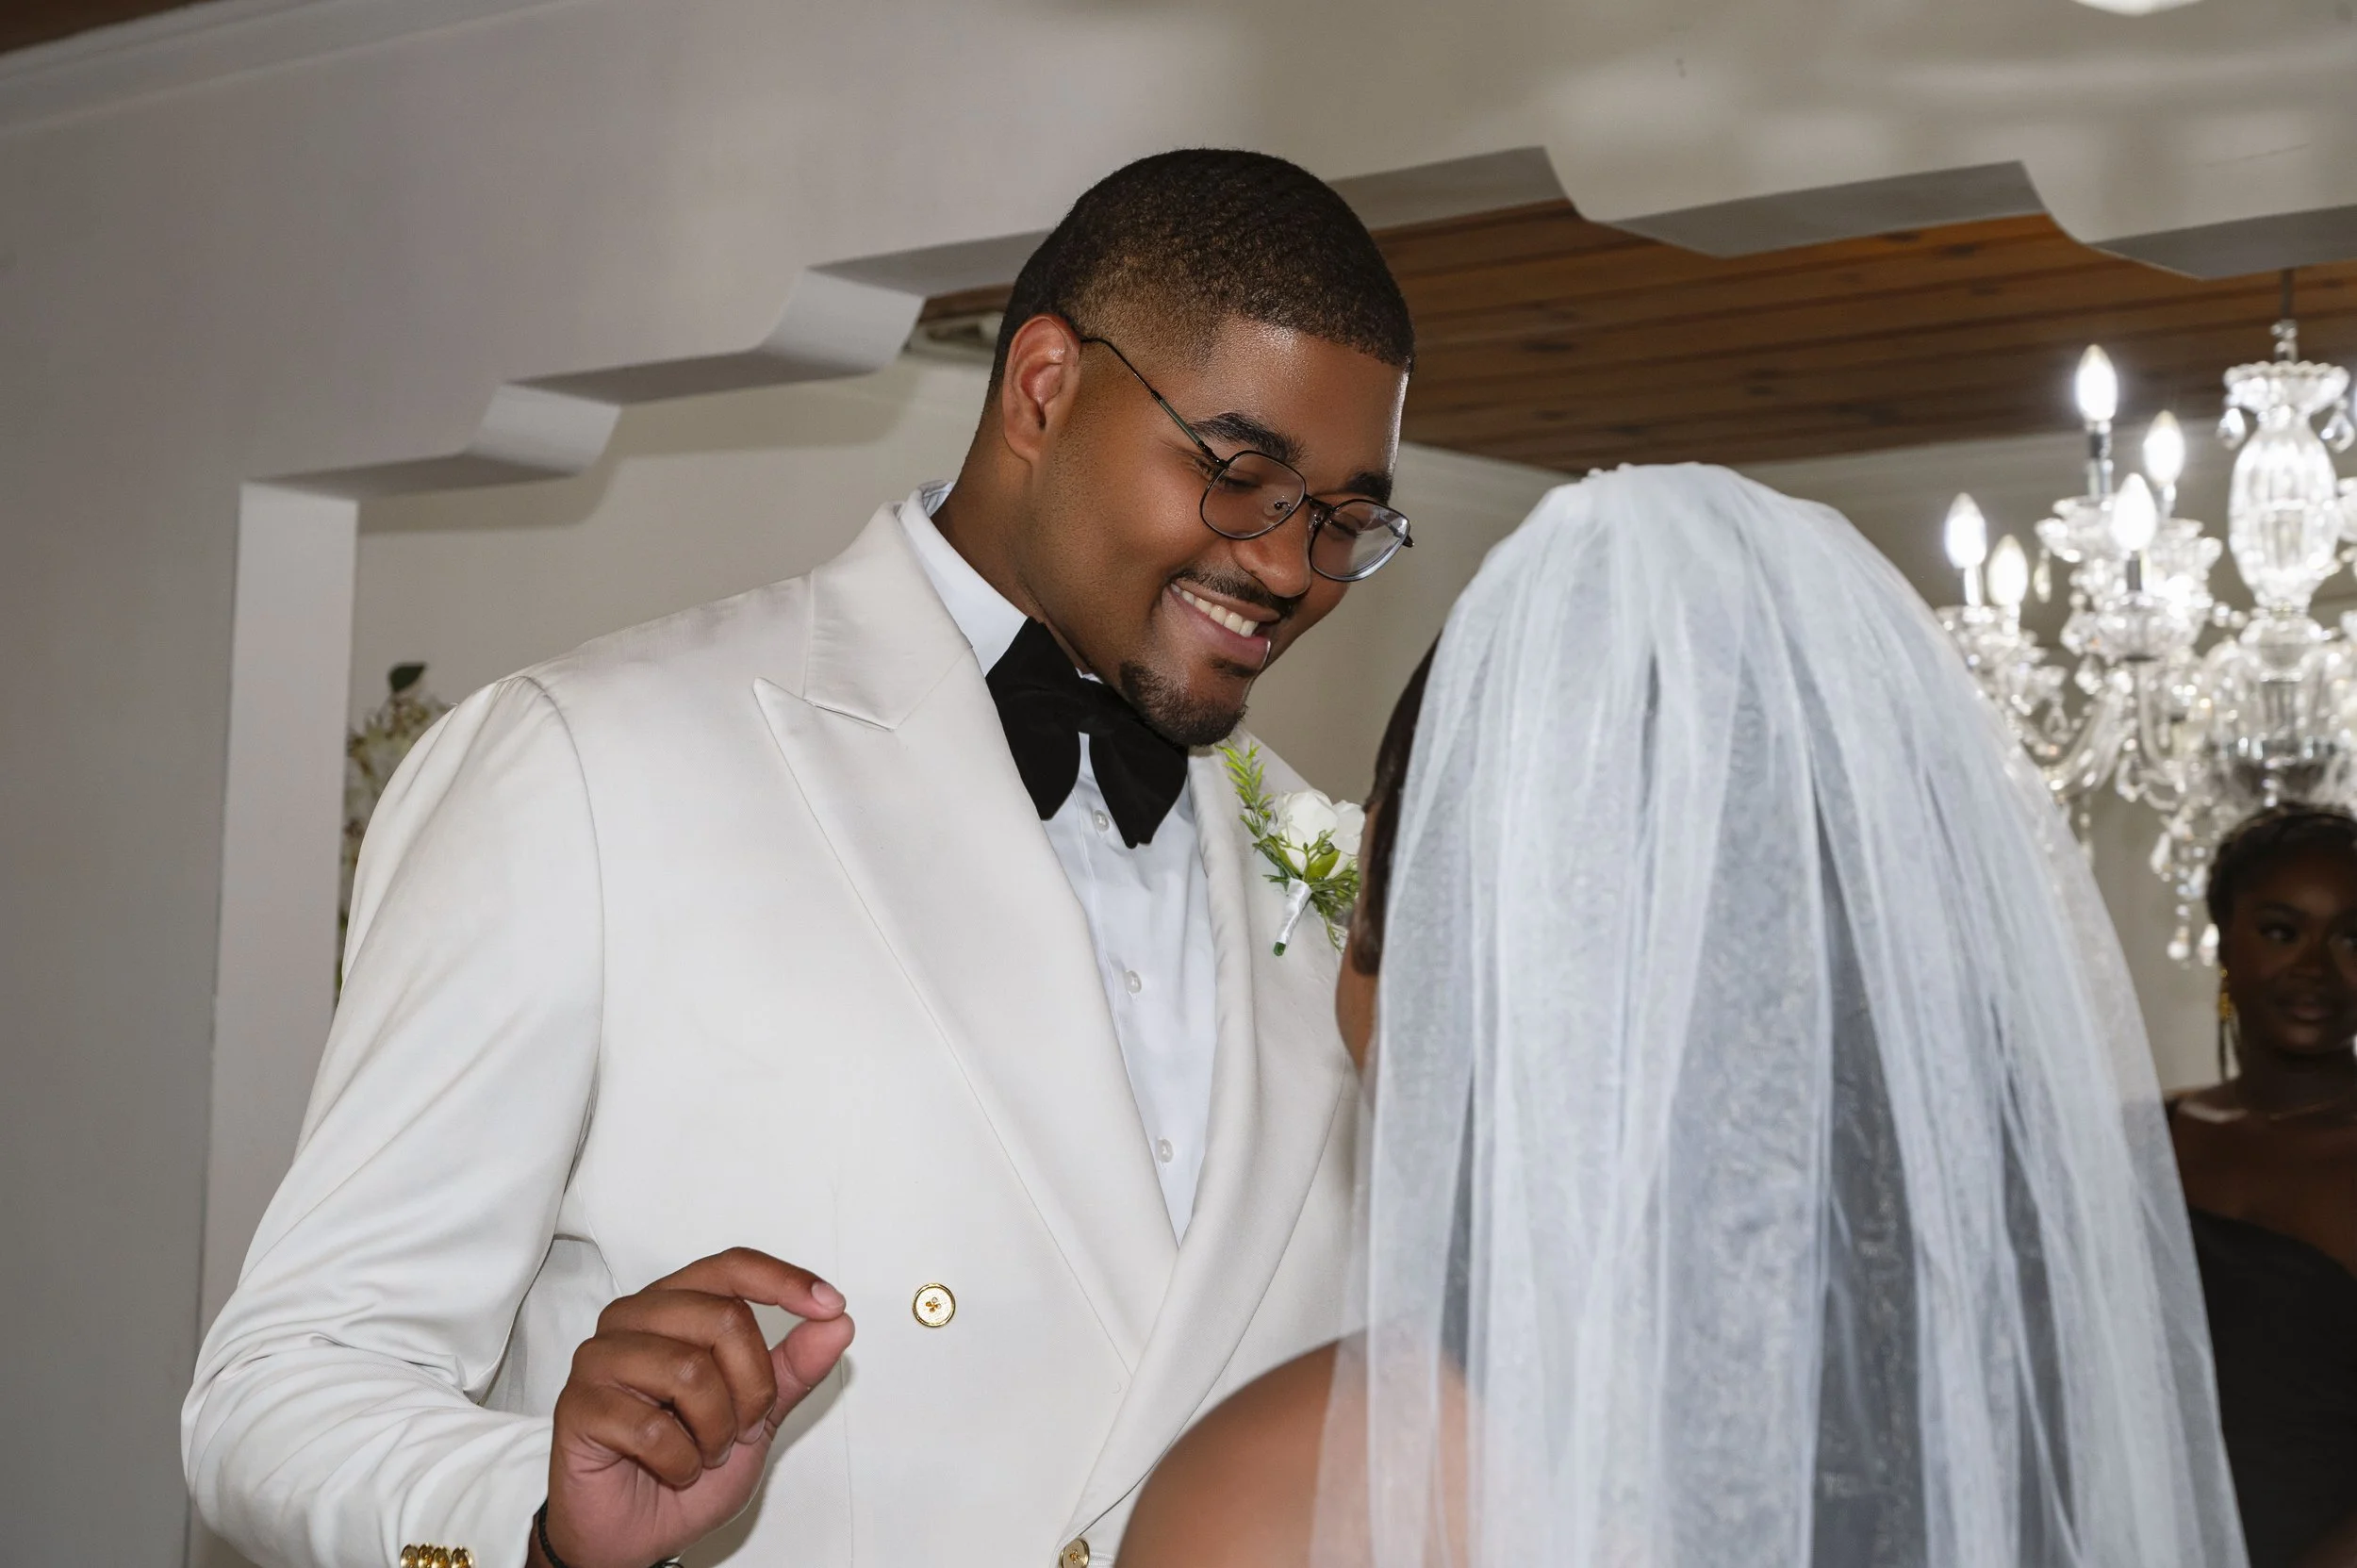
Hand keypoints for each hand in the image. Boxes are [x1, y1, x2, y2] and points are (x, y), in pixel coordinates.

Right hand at [535, 1248, 854, 1567]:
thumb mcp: (759, 1415)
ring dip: (716, 1431)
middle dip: (753, 1389)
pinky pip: (653, 1428)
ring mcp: (599, 1358)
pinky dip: (680, 1463)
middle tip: (740, 1430)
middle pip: (724, 1319)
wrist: (636, 1531)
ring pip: (690, 1371)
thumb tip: (838, 1322)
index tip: (829, 1306)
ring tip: (702, 1451)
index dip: (784, 1282)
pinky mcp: (577, 1405)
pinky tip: (672, 1469)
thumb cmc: (688, 1463)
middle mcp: (634, 1318)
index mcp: (676, 1304)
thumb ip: (794, 1366)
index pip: (733, 1268)